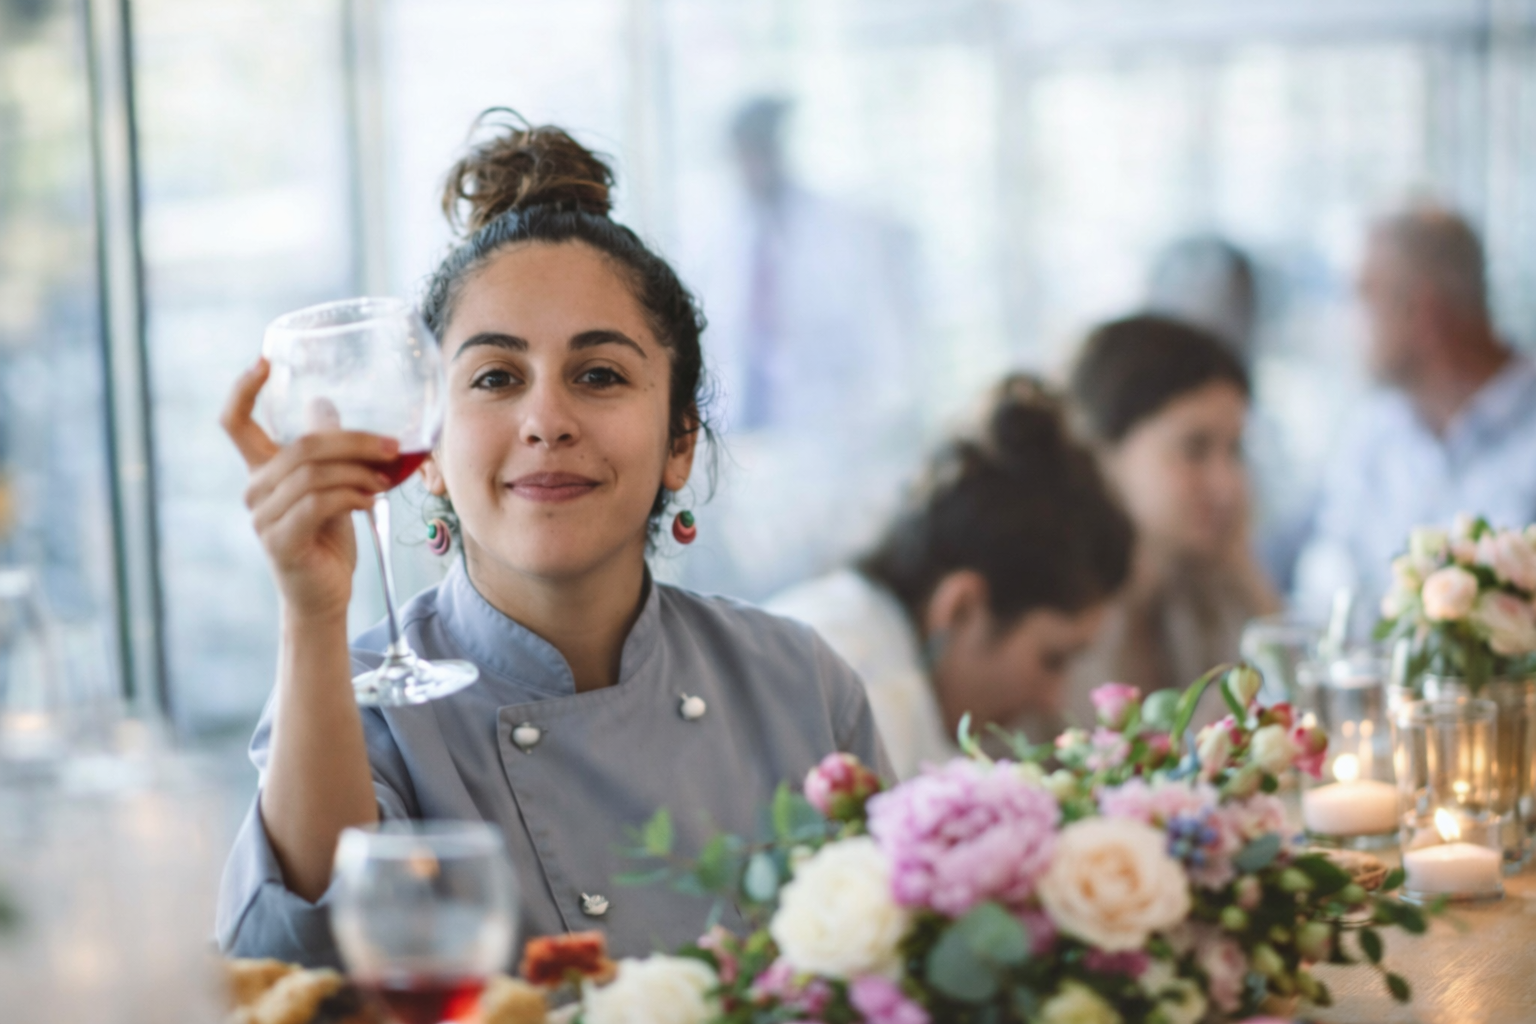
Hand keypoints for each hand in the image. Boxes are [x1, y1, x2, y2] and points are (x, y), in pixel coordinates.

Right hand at [222, 358, 398, 618]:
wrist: (325, 594)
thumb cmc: (328, 538)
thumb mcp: (330, 486)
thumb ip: (325, 451)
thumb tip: (323, 403)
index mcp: (262, 470)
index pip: (235, 424)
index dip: (243, 391)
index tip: (263, 361)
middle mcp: (255, 490)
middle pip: (302, 446)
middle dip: (353, 441)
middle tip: (393, 446)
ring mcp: (263, 517)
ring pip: (314, 474)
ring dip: (359, 472)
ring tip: (386, 480)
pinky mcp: (280, 541)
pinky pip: (319, 503)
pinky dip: (352, 497)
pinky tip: (372, 501)